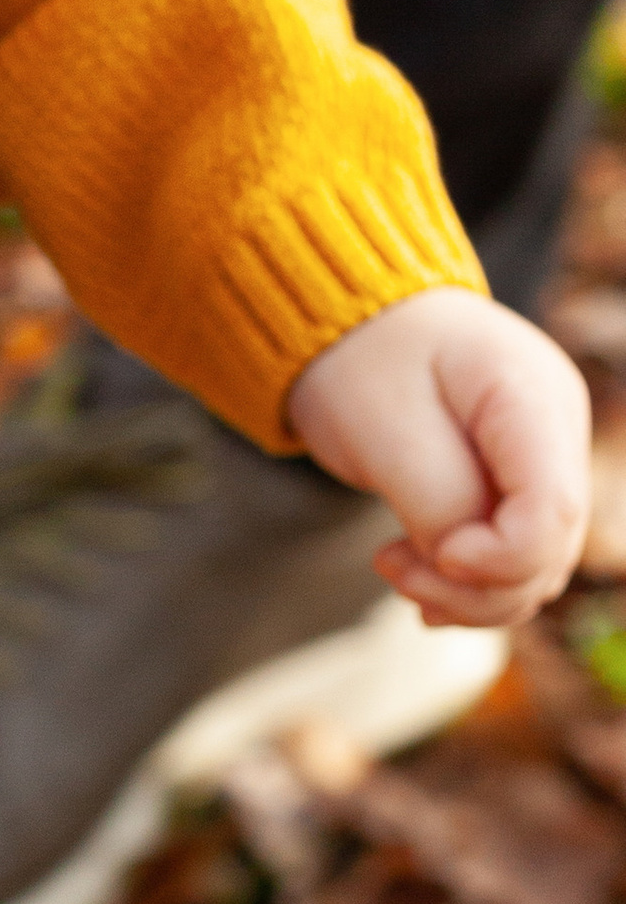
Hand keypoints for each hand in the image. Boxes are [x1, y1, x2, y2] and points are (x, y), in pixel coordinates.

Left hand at [289, 286, 588, 628]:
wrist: (346, 314)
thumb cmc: (360, 357)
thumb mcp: (384, 432)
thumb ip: (439, 507)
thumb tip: (467, 569)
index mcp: (531, 394)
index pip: (552, 508)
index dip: (500, 558)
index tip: (433, 557)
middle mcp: (556, 425)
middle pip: (548, 546)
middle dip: (473, 585)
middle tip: (389, 568)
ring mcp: (545, 452)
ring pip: (535, 562)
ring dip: (466, 589)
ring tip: (393, 566)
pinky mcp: (521, 476)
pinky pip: (513, 550)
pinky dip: (468, 576)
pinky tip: (418, 575)